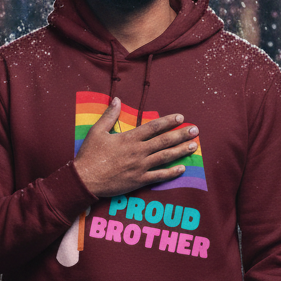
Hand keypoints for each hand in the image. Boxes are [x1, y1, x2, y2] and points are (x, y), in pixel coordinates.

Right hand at [74, 97, 198, 197]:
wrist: (85, 180)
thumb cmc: (89, 155)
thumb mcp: (97, 131)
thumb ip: (109, 115)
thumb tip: (116, 99)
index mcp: (129, 139)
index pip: (153, 127)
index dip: (168, 121)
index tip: (180, 117)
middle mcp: (138, 152)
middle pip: (164, 141)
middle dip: (181, 134)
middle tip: (196, 130)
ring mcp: (140, 167)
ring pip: (165, 157)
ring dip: (180, 151)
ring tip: (193, 146)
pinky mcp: (138, 181)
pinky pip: (159, 176)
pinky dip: (171, 173)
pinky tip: (182, 169)